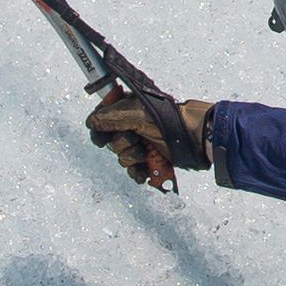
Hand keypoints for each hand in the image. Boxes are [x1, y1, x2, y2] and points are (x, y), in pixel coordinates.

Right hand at [86, 86, 212, 191]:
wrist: (192, 137)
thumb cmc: (168, 120)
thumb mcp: (137, 113)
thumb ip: (111, 116)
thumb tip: (92, 121)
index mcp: (128, 110)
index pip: (103, 120)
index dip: (99, 129)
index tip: (101, 136)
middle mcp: (133, 126)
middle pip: (112, 141)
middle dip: (122, 143)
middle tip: (135, 139)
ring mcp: (142, 143)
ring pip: (122, 157)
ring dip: (132, 157)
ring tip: (146, 153)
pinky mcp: (150, 159)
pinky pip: (134, 171)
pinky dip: (138, 173)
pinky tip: (143, 174)